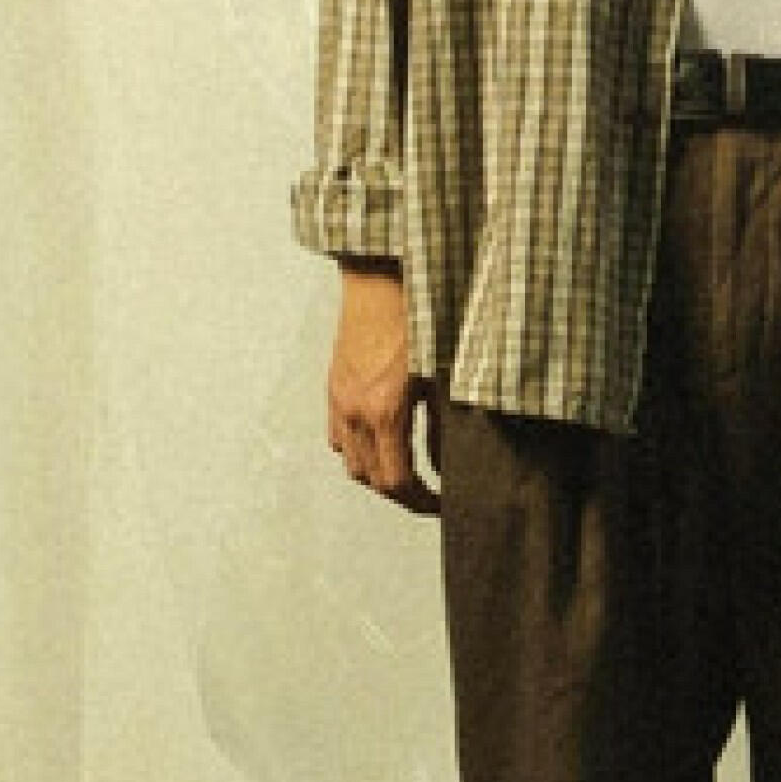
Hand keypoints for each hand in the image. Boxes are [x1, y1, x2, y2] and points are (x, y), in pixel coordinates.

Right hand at [326, 261, 438, 515]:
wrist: (383, 276)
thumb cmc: (419, 318)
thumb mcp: (445, 379)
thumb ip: (443, 429)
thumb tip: (445, 466)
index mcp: (385, 411)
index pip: (397, 481)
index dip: (421, 502)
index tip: (441, 505)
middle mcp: (355, 411)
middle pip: (371, 479)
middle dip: (401, 495)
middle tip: (428, 497)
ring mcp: (340, 399)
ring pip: (350, 461)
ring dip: (377, 476)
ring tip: (405, 475)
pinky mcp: (335, 386)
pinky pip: (338, 436)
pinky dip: (357, 450)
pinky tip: (379, 443)